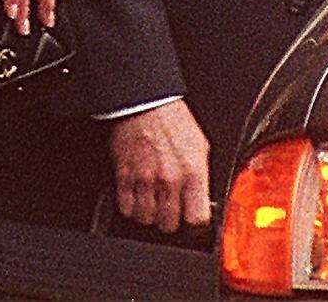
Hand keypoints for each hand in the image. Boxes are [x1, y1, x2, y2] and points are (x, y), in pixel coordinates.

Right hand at [107, 100, 211, 233]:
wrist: (145, 102)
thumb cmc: (172, 120)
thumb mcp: (200, 146)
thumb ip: (202, 177)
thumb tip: (203, 198)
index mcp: (193, 173)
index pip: (197, 220)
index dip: (194, 224)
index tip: (190, 221)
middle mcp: (170, 180)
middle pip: (169, 225)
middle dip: (169, 221)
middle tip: (168, 210)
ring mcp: (145, 180)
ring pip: (146, 220)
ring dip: (148, 215)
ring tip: (151, 202)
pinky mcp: (125, 175)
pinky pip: (126, 207)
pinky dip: (130, 207)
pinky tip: (136, 196)